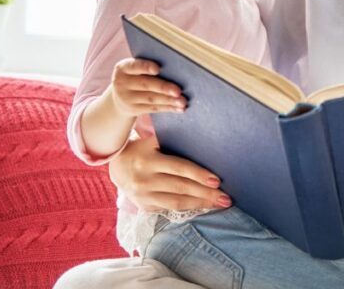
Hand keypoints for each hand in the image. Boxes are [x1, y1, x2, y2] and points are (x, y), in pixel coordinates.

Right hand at [109, 136, 231, 211]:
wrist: (117, 167)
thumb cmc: (142, 150)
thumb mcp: (151, 141)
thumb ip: (171, 139)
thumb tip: (201, 134)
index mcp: (148, 160)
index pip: (178, 168)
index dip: (198, 174)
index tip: (217, 180)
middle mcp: (144, 180)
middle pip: (181, 188)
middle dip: (206, 193)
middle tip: (226, 197)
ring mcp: (144, 196)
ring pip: (177, 202)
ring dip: (201, 204)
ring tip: (220, 204)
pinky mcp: (145, 206)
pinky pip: (170, 209)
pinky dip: (189, 208)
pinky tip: (204, 206)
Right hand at [110, 58, 185, 116]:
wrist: (120, 97)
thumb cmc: (135, 76)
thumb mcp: (135, 69)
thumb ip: (148, 67)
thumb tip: (175, 71)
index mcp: (123, 68)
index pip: (134, 66)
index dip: (146, 67)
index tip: (157, 69)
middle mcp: (122, 83)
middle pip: (145, 84)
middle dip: (163, 88)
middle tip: (178, 91)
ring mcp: (127, 98)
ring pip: (151, 99)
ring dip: (169, 100)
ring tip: (182, 101)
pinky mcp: (134, 110)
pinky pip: (153, 108)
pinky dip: (168, 108)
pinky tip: (179, 108)